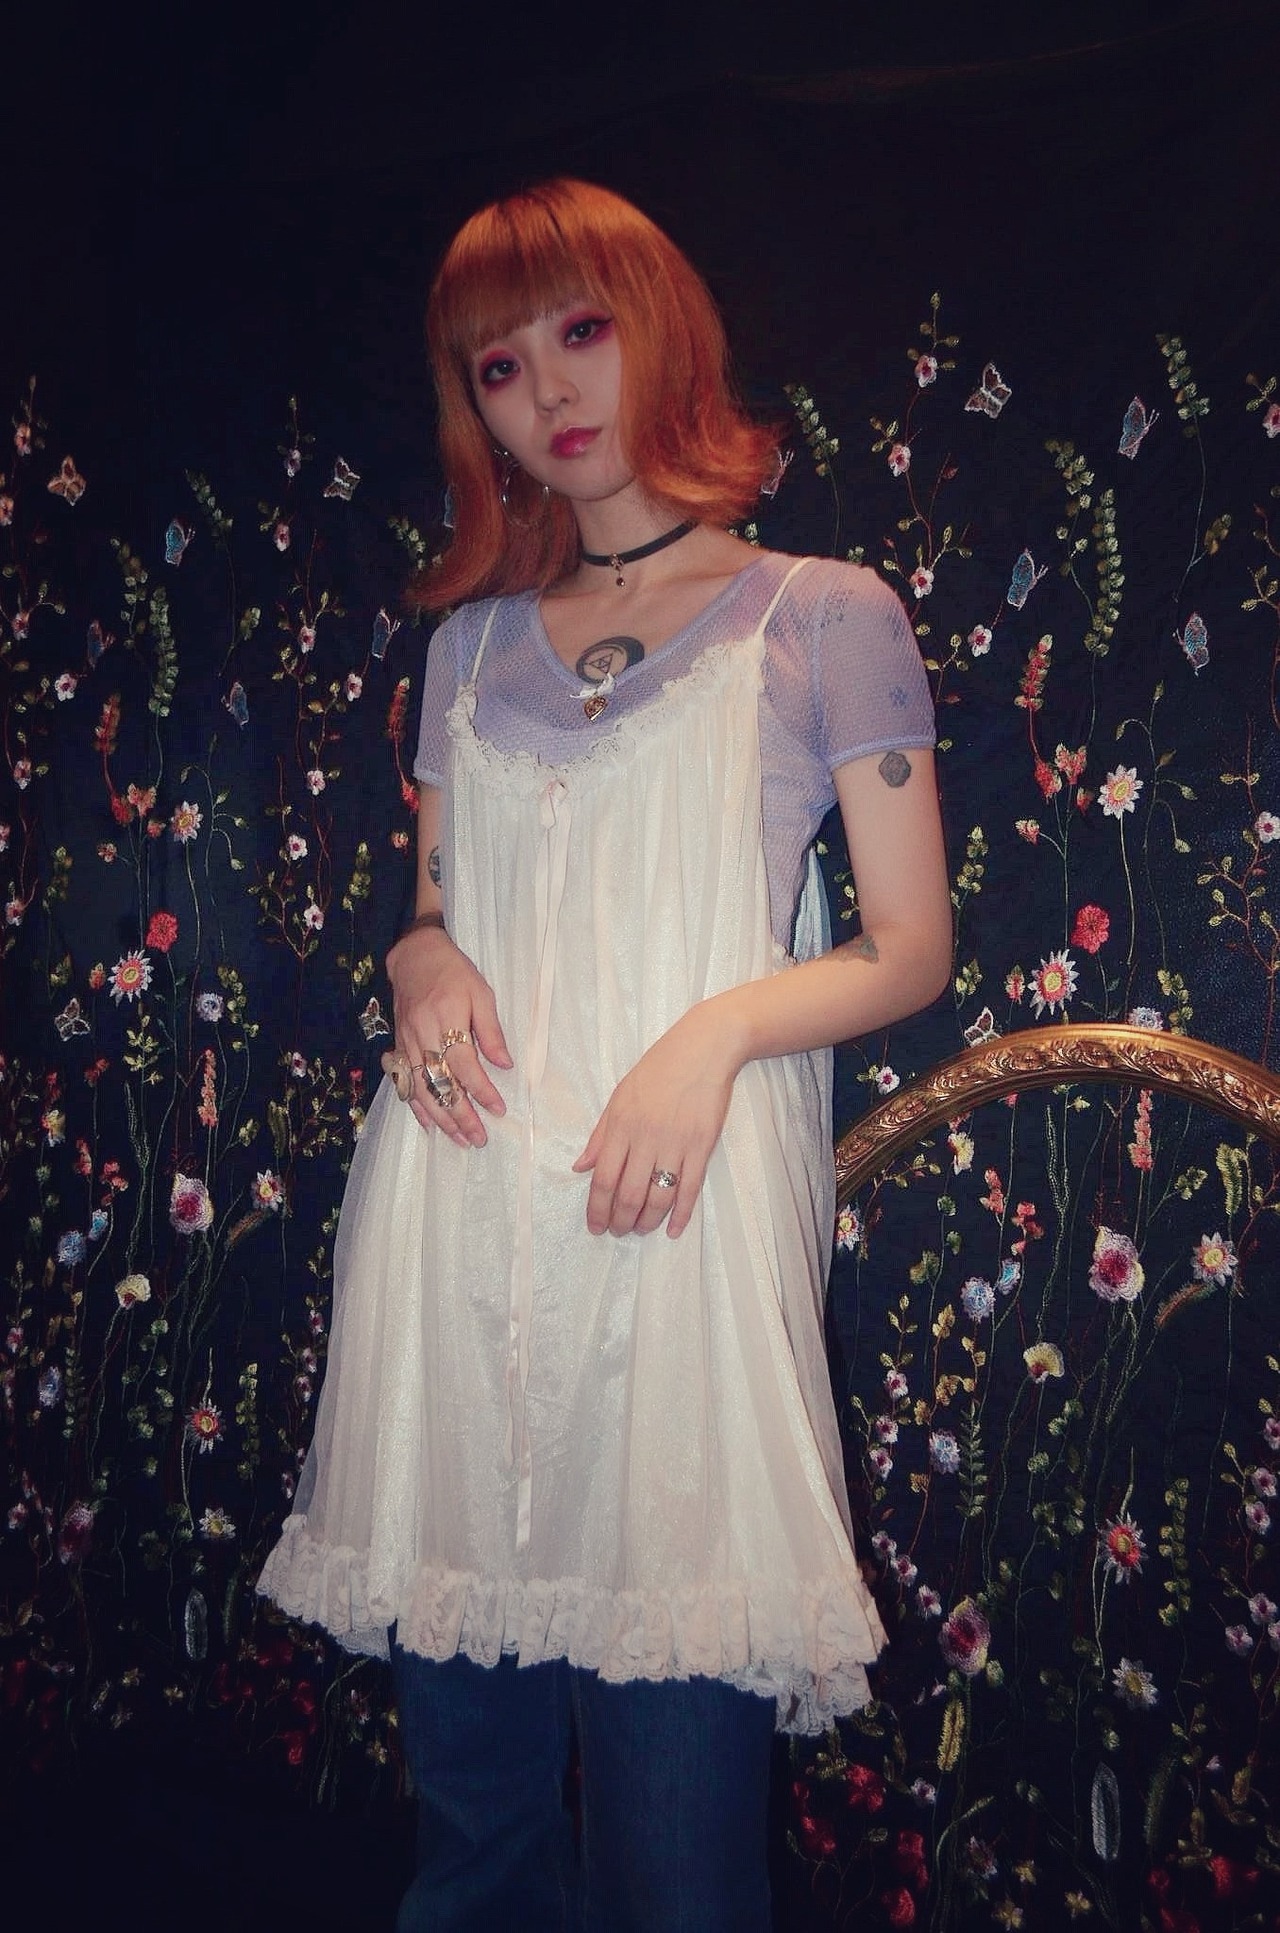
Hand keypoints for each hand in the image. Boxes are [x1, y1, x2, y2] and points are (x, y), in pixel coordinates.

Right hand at [386, 923, 511, 1145]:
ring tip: (459, 1138)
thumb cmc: (454, 973)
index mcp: (446, 1019)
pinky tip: (430, 1125)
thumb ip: (491, 1031)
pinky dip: (417, 1107)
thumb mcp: (481, 993)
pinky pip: (404, 1083)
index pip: (464, 1065)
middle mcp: (422, 1035)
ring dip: (440, 1118)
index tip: (498, 1110)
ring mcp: (406, 1044)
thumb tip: (505, 1064)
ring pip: (421, 1090)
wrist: (414, 957)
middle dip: (460, 1115)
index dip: (481, 1091)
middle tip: (478, 1138)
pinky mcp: (398, 1047)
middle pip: (440, 1084)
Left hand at [572, 1005, 740, 1237]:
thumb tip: (580, 1167)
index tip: (595, 1225)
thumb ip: (601, 1134)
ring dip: (646, 1221)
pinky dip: (681, 1214)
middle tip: (617, 1232)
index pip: (603, 1178)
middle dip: (620, 1221)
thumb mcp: (620, 1095)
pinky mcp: (702, 1146)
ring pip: (658, 1197)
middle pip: (629, 1194)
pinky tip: (672, 1229)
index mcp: (621, 1125)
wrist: (703, 1048)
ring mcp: (676, 1143)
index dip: (597, 1208)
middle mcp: (646, 1138)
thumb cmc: (658, 1068)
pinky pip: (690, 1189)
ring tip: (640, 1230)